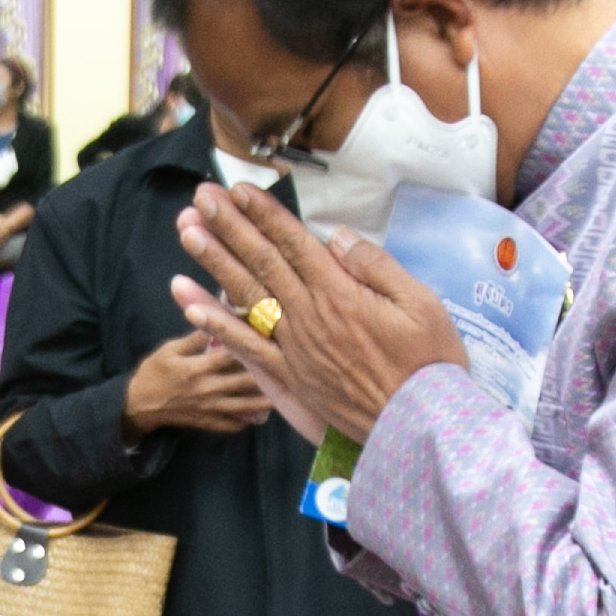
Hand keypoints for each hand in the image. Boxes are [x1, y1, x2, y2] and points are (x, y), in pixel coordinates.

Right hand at [121, 332, 273, 438]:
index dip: (251, 345)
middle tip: (289, 362)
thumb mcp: (169, 349)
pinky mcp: (209, 424)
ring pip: (246, 406)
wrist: (139, 406)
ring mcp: (211, 410)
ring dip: (266, 399)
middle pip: (246, 381)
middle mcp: (209, 390)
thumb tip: (216, 322)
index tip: (270, 336)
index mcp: (198, 369)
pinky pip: (234, 425)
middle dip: (267, 373)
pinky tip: (262, 413)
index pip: (232, 355)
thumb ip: (194, 338)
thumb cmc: (153, 373)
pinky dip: (249, 420)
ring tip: (285, 389)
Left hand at [171, 183, 465, 445]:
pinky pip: (245, 348)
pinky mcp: (290, 378)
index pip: (294, 243)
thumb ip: (375, 265)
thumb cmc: (429, 362)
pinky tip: (190, 306)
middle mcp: (309, 316)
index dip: (264, 213)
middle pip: (262, 261)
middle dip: (229, 226)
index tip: (238, 189)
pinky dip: (217, 325)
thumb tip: (338, 235)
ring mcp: (295, 347)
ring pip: (246, 297)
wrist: (418, 425)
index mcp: (341, 292)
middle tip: (199, 197)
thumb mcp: (420, 302)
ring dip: (214, 262)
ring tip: (186, 232)